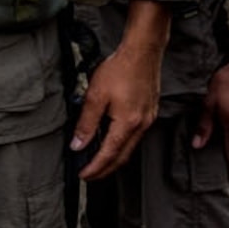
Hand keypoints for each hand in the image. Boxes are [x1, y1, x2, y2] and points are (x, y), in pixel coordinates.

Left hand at [74, 5, 167, 181]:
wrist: (142, 52)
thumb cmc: (120, 69)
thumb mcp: (95, 96)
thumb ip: (86, 123)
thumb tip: (78, 144)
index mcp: (127, 123)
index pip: (109, 154)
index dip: (95, 167)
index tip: (84, 175)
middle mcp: (141, 125)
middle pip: (123, 156)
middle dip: (106, 169)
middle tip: (91, 175)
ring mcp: (148, 119)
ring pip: (130, 147)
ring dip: (114, 158)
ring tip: (99, 161)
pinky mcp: (150, 112)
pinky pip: (136, 136)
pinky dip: (123, 145)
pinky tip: (113, 141)